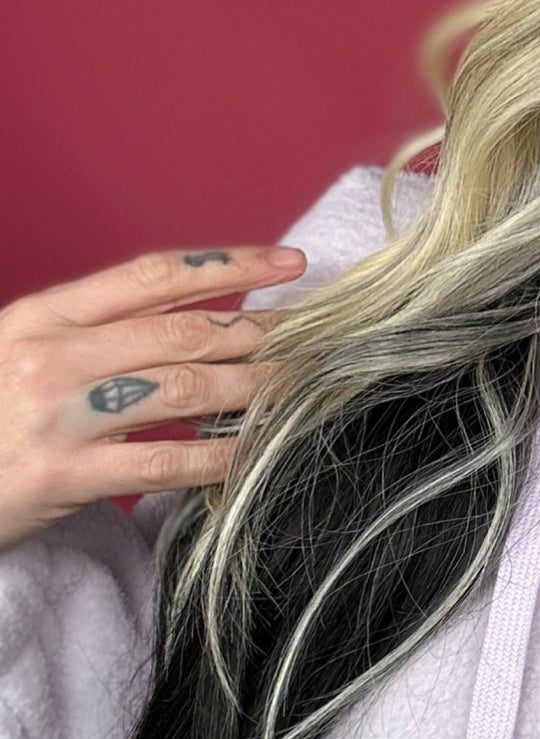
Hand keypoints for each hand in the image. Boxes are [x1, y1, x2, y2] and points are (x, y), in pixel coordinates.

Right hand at [0, 244, 306, 553]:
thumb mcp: (22, 353)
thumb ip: (95, 336)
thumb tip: (194, 327)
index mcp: (44, 315)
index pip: (153, 276)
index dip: (230, 264)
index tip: (289, 263)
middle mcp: (52, 355)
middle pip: (181, 331)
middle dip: (258, 331)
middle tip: (312, 338)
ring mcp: (57, 416)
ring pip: (182, 389)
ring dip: (250, 388)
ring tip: (296, 388)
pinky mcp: (61, 476)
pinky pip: (162, 461)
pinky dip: (216, 456)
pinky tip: (251, 453)